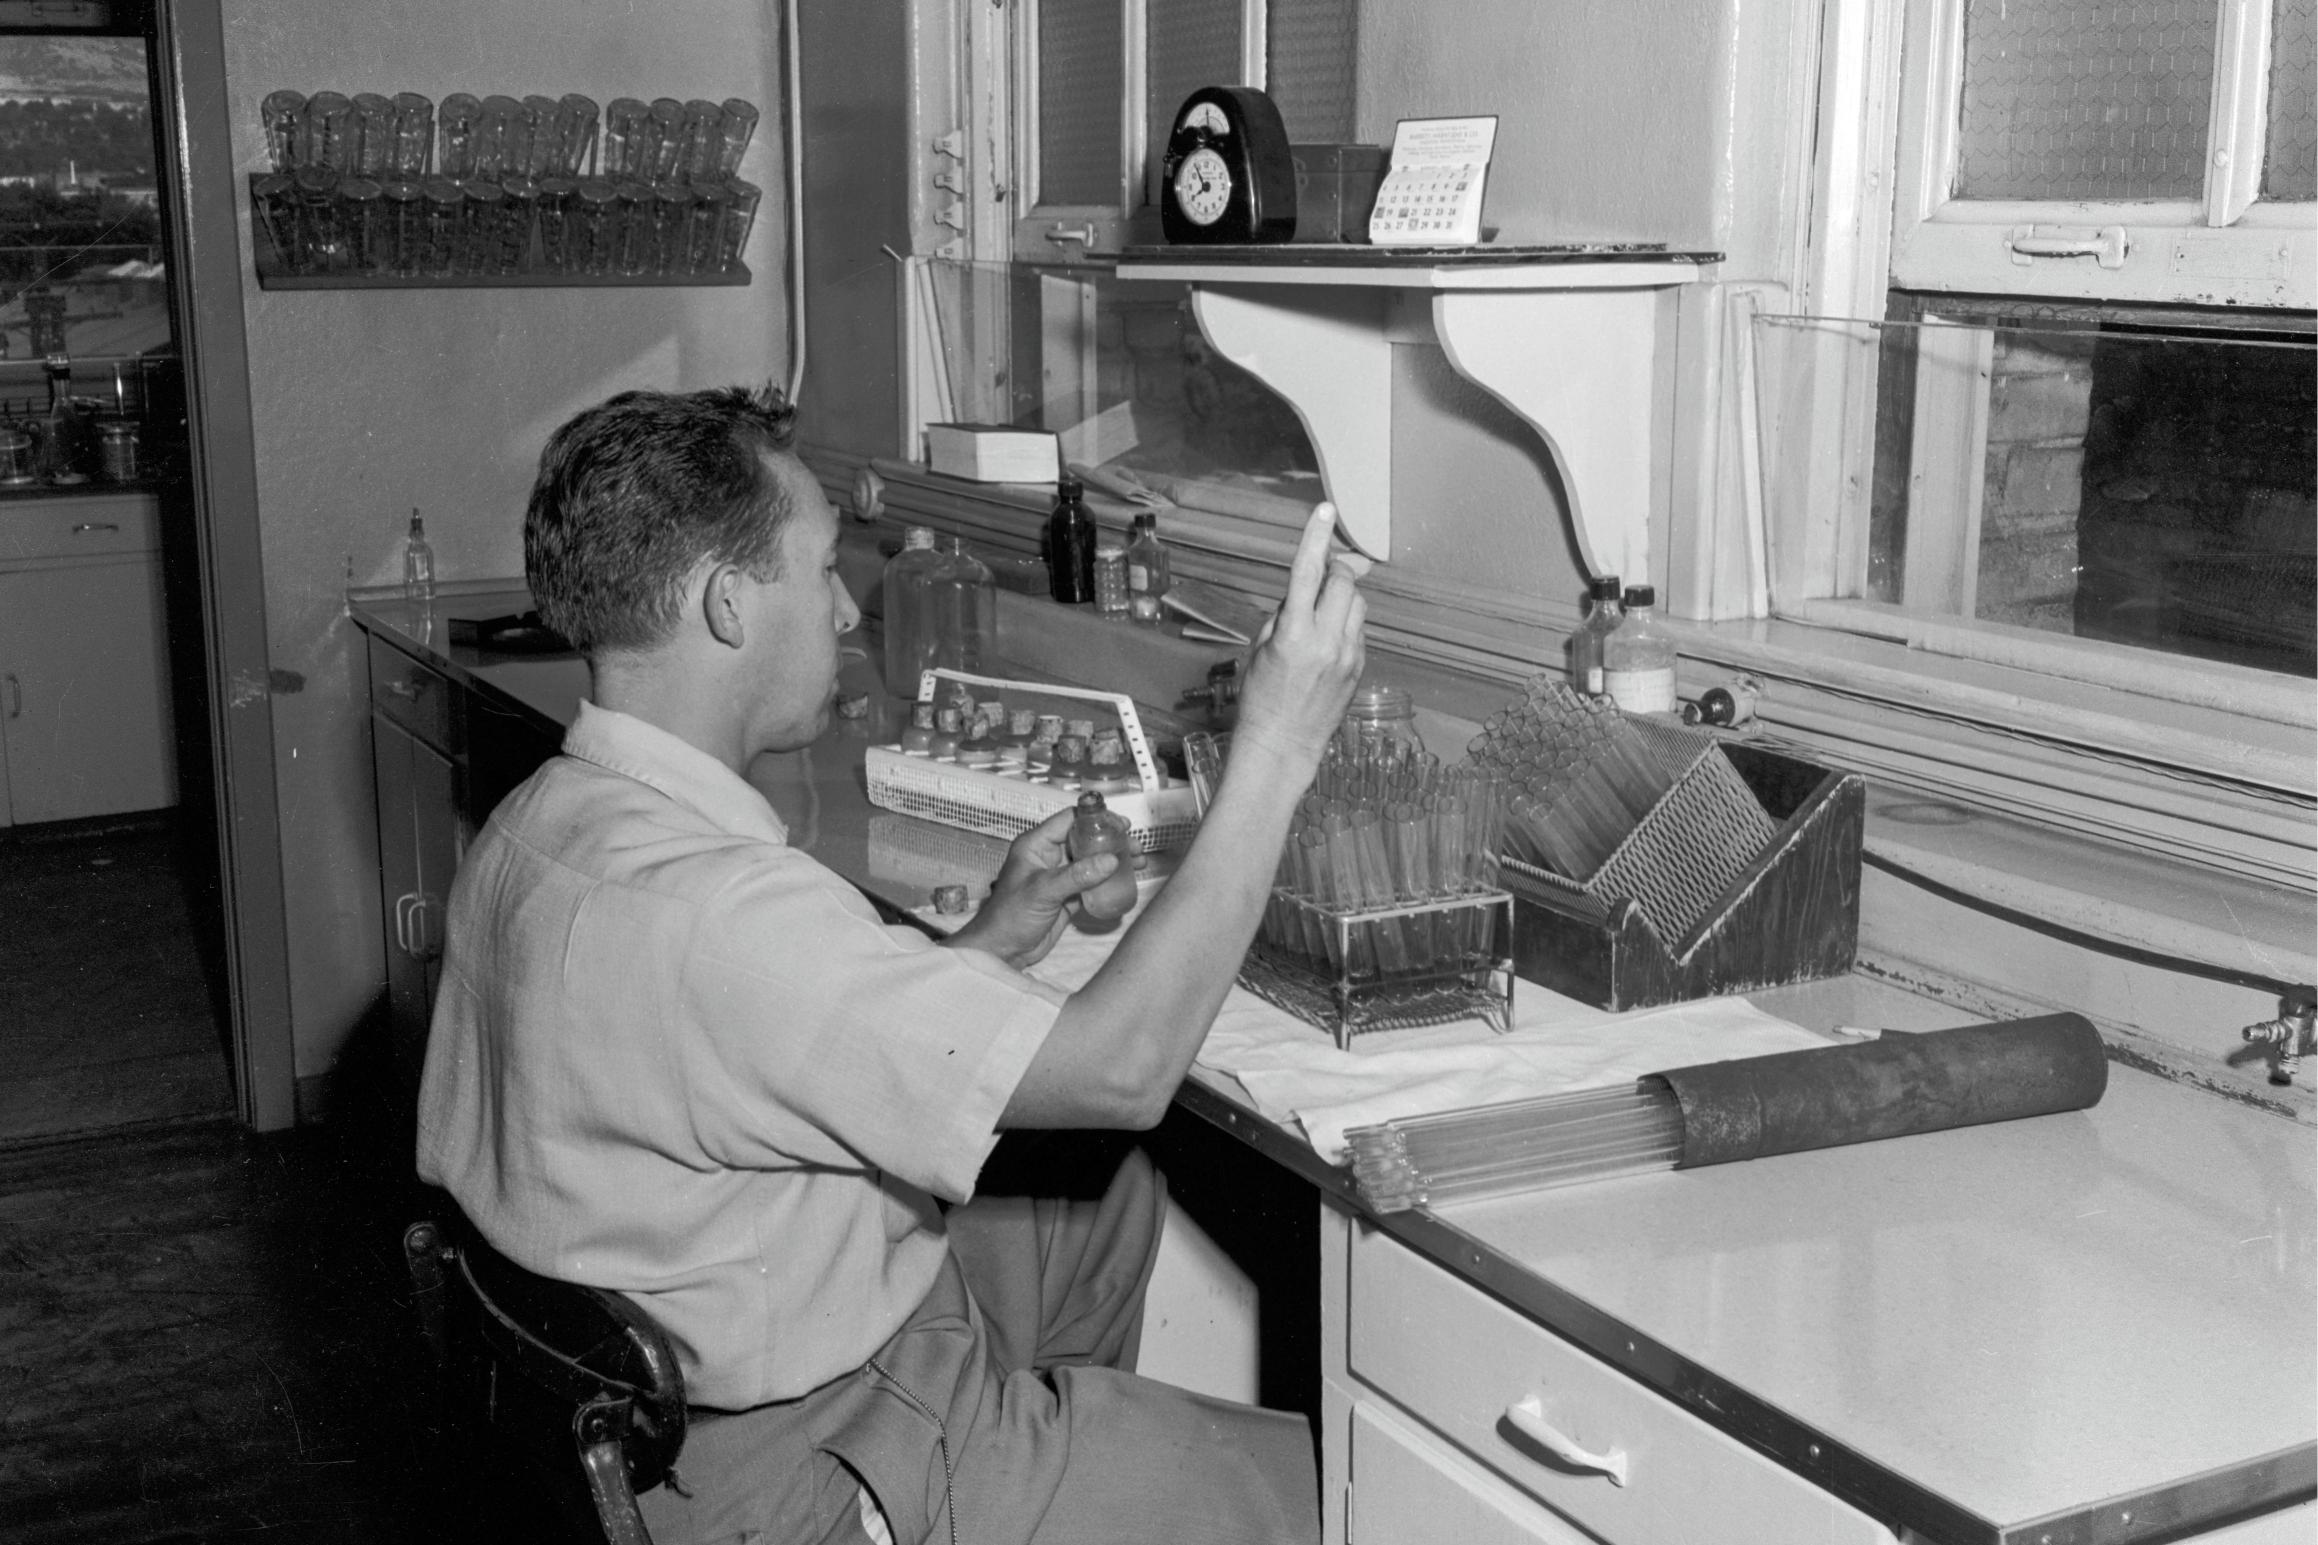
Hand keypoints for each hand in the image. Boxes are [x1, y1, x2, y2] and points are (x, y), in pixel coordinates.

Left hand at [942, 808, 1125, 968]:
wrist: (1002, 951)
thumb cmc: (1010, 916)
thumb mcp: (1043, 891)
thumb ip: (1077, 875)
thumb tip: (1111, 860)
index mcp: (1036, 845)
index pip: (1069, 821)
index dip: (1095, 818)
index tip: (1120, 823)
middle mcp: (1048, 857)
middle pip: (1085, 840)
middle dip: (1112, 841)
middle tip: (1135, 846)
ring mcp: (1059, 877)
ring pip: (1091, 861)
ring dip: (1114, 861)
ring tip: (1139, 862)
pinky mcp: (1067, 897)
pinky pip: (1092, 883)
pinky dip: (1109, 881)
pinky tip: (1126, 881)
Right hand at [1233, 502, 1367, 772]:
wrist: (1282, 745)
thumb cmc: (1260, 698)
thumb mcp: (1260, 648)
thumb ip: (1284, 614)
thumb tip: (1304, 590)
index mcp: (1293, 634)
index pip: (1306, 573)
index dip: (1315, 537)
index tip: (1324, 510)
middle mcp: (1326, 641)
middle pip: (1344, 582)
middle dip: (1334, 571)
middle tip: (1321, 574)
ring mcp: (1348, 656)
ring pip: (1358, 604)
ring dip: (1342, 597)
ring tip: (1320, 614)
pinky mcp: (1360, 668)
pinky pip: (1359, 630)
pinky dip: (1345, 624)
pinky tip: (1327, 643)